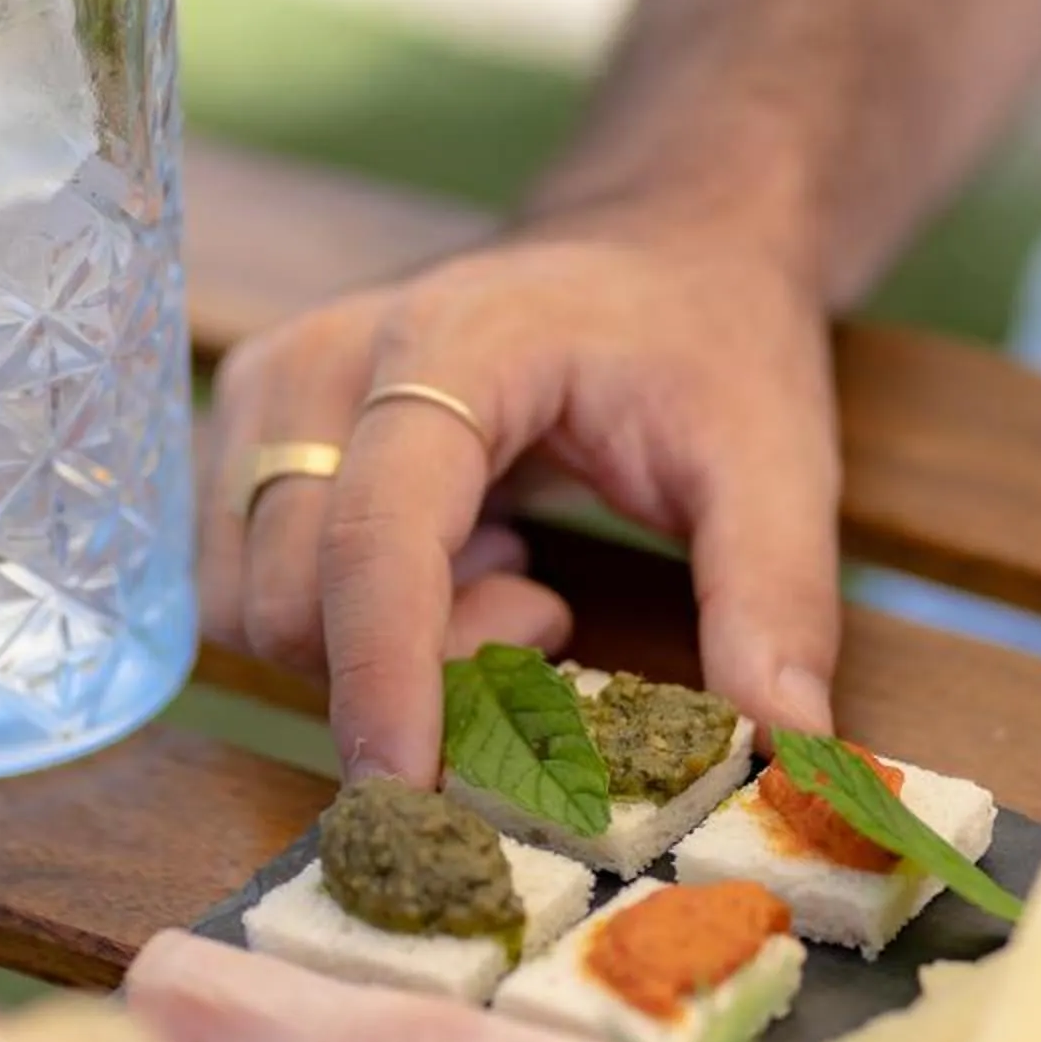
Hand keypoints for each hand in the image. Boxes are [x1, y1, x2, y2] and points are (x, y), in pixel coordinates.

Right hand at [200, 221, 841, 779]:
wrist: (658, 248)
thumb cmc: (707, 340)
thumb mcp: (775, 463)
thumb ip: (775, 604)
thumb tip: (790, 756)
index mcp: (448, 347)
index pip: (375, 539)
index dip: (385, 679)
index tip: (413, 793)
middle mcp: (324, 361)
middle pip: (295, 599)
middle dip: (417, 667)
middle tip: (547, 605)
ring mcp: (270, 395)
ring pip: (257, 608)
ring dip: (380, 649)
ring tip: (507, 573)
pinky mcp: (250, 436)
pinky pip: (252, 590)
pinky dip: (349, 623)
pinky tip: (456, 560)